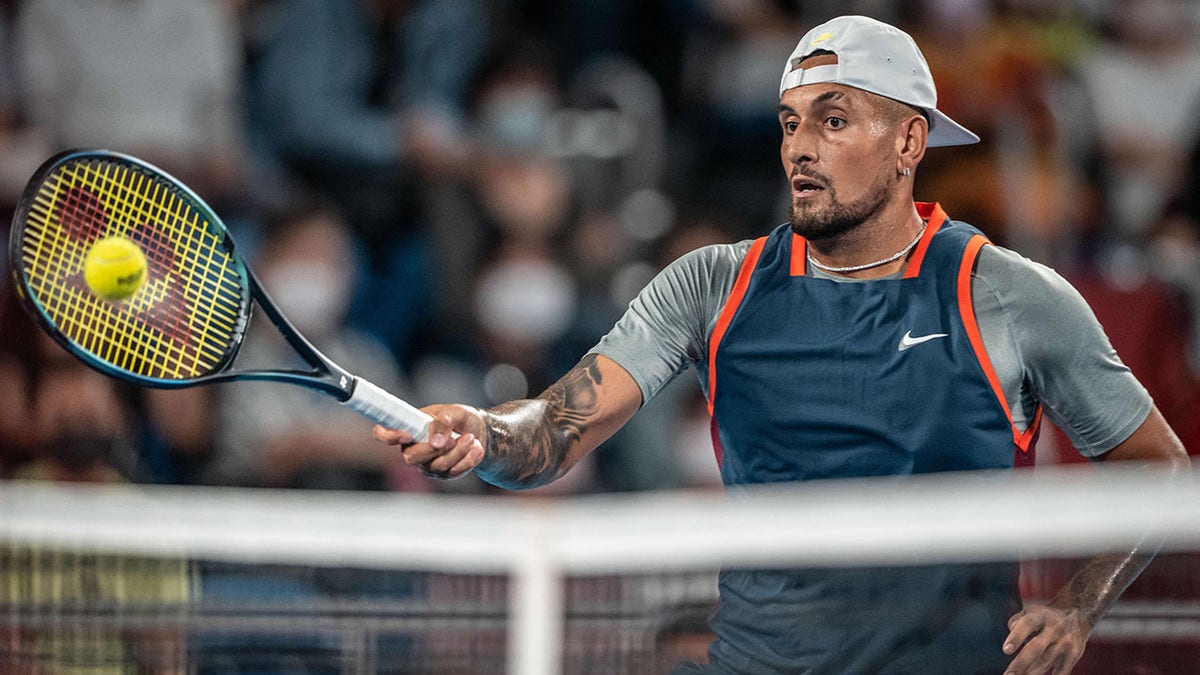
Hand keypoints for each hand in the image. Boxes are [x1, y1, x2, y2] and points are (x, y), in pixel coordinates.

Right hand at [372, 404, 486, 478]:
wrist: (479, 432)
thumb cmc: (459, 418)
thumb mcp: (454, 412)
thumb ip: (443, 422)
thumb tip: (436, 442)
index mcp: (408, 427)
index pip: (383, 434)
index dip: (387, 436)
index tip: (405, 434)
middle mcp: (412, 449)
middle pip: (412, 458)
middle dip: (437, 448)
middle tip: (457, 437)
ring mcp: (426, 464)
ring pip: (437, 466)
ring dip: (458, 452)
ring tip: (472, 438)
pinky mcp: (442, 474)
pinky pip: (452, 472)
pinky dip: (468, 460)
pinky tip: (477, 449)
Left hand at [1002, 603, 1090, 673]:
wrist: (1078, 616)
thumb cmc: (1045, 617)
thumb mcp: (1030, 612)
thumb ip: (1016, 623)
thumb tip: (1010, 643)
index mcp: (1040, 616)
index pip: (1027, 625)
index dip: (1016, 637)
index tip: (1006, 650)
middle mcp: (1054, 629)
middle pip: (1036, 648)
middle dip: (1021, 663)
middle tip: (1009, 674)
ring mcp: (1065, 643)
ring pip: (1046, 662)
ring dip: (1031, 673)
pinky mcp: (1074, 656)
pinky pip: (1062, 672)